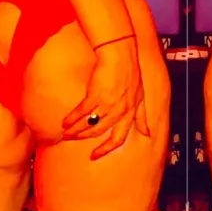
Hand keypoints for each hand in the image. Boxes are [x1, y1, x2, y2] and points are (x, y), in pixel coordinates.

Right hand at [62, 40, 149, 159]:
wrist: (121, 55)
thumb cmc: (131, 73)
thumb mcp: (141, 97)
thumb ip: (142, 117)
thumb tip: (147, 134)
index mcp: (130, 114)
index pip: (118, 138)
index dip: (106, 149)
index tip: (94, 155)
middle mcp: (119, 112)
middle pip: (99, 132)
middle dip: (84, 138)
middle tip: (71, 139)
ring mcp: (107, 104)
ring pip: (89, 124)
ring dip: (75, 131)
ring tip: (65, 133)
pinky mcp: (96, 95)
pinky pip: (81, 112)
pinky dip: (72, 118)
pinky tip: (64, 122)